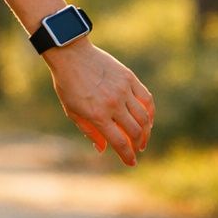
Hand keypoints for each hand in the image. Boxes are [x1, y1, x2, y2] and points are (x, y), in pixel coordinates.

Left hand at [43, 40, 154, 165]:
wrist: (71, 55)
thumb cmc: (68, 84)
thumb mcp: (72, 111)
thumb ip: (89, 130)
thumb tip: (102, 149)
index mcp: (97, 114)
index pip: (119, 142)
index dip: (127, 156)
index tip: (131, 163)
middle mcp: (113, 104)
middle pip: (135, 131)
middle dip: (138, 145)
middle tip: (137, 149)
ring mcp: (123, 90)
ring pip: (144, 117)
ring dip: (146, 131)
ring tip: (143, 137)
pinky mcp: (130, 78)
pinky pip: (146, 99)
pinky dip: (150, 111)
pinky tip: (148, 119)